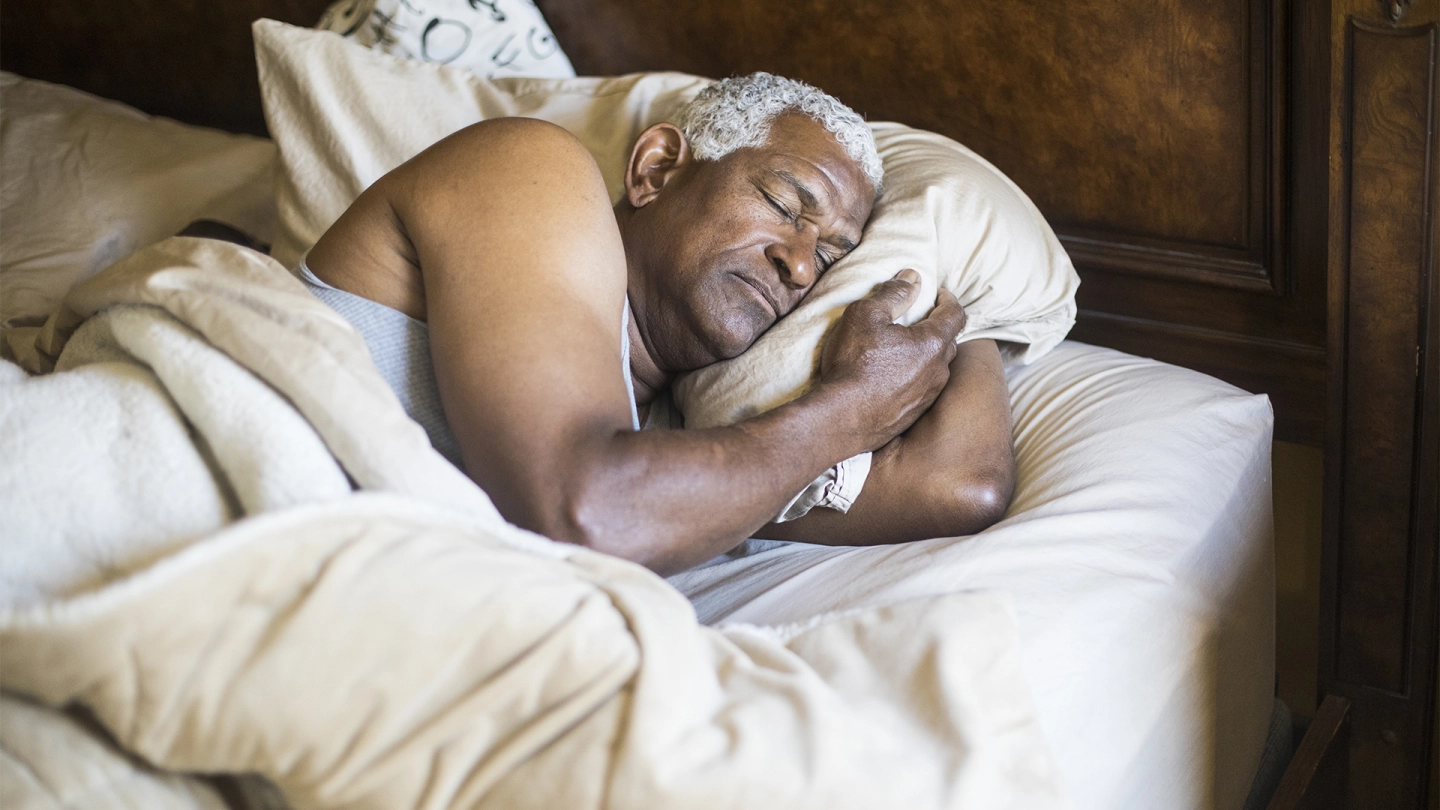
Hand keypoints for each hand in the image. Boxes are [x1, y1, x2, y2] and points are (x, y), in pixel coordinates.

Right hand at [816, 269, 966, 450]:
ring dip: (925, 355)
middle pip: (948, 342)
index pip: (955, 314)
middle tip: (918, 320)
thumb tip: (913, 277)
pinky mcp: (914, 415)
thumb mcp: (866, 315)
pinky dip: (914, 378)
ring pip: (936, 368)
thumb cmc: (853, 364)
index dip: (949, 300)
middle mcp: (938, 370)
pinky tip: (892, 377)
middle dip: (936, 327)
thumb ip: (893, 293)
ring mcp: (928, 396)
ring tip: (903, 349)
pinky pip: (922, 389)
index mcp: (932, 343)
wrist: (841, 419)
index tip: (939, 294)